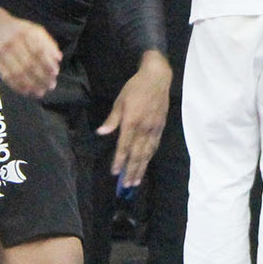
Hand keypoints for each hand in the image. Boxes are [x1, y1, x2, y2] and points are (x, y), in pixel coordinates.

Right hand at [0, 11, 61, 97]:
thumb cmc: (19, 30)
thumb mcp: (35, 30)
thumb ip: (48, 43)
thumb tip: (59, 58)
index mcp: (26, 33)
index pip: (39, 51)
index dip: (48, 63)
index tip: (55, 73)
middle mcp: (12, 42)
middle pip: (28, 64)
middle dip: (41, 77)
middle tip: (51, 86)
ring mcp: (1, 52)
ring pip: (17, 73)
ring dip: (30, 85)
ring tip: (41, 92)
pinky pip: (6, 76)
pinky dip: (18, 86)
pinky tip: (27, 91)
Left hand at [99, 51, 170, 187]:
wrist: (157, 78)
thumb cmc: (135, 87)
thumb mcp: (120, 100)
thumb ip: (112, 119)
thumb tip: (102, 132)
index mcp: (132, 121)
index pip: (124, 146)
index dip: (119, 160)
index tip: (114, 173)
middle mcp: (144, 128)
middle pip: (137, 154)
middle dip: (131, 170)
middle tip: (127, 185)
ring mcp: (154, 129)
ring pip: (147, 153)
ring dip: (141, 168)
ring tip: (136, 181)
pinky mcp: (160, 127)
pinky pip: (154, 145)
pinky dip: (150, 157)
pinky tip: (146, 164)